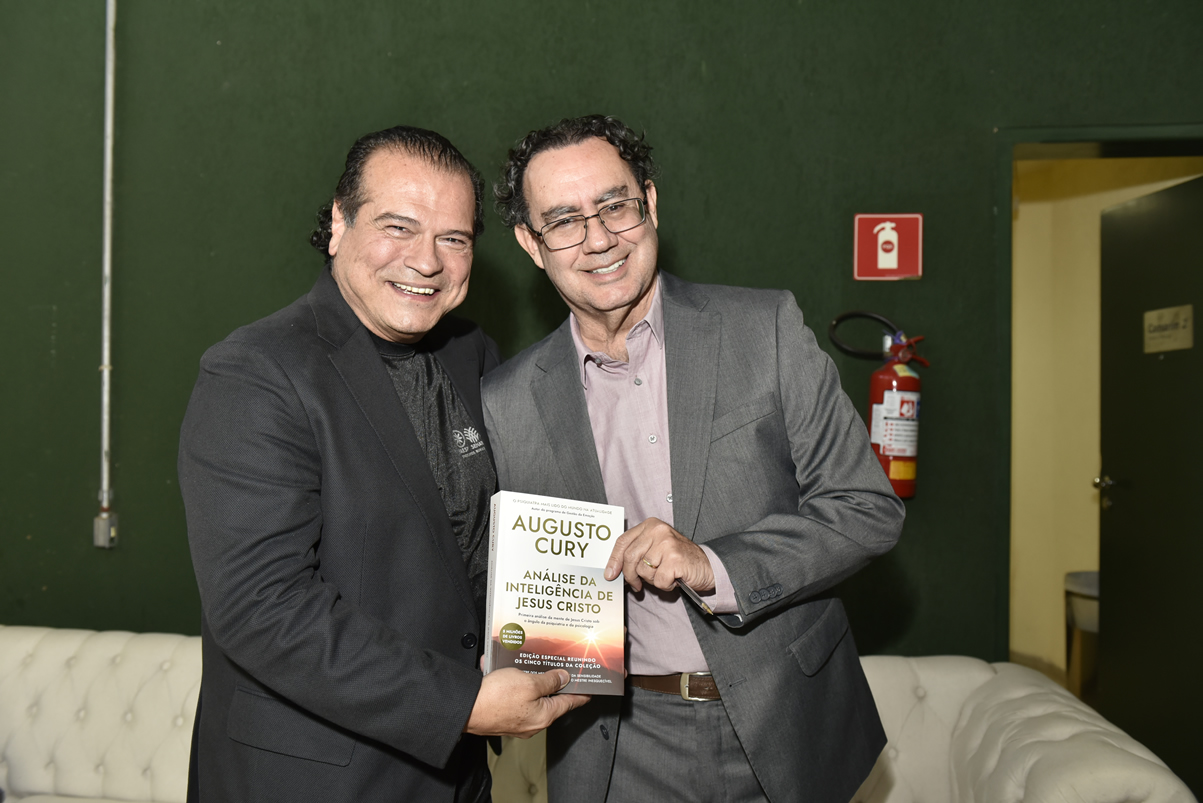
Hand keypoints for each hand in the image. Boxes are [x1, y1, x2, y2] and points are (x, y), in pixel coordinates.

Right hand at [464, 668, 589, 737]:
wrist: (464, 708)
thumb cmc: (495, 699)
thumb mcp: (529, 683)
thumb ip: (549, 680)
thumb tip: (563, 678)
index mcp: (544, 715)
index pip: (570, 703)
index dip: (581, 693)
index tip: (589, 689)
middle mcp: (531, 722)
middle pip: (549, 699)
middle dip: (552, 682)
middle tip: (559, 668)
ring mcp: (516, 720)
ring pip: (528, 695)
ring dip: (527, 679)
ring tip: (526, 665)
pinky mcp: (501, 715)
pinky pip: (511, 695)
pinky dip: (508, 681)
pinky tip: (501, 669)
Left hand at [604, 517, 714, 592]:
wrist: (708, 566)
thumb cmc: (679, 560)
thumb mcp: (656, 549)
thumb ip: (637, 553)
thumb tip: (612, 569)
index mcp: (651, 525)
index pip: (623, 541)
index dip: (613, 559)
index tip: (609, 574)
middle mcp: (658, 530)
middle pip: (629, 557)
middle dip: (630, 576)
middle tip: (636, 586)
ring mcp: (667, 544)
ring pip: (643, 570)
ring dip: (653, 580)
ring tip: (665, 574)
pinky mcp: (675, 559)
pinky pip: (658, 580)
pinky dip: (665, 585)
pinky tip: (674, 579)